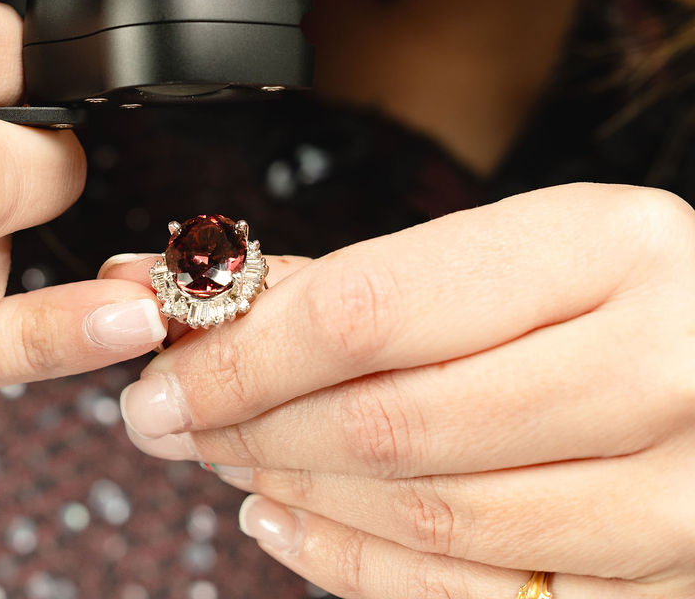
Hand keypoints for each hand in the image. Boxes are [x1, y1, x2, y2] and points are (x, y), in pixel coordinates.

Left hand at [103, 184, 694, 596]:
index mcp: (615, 247)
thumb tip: (188, 283)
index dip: (245, 346)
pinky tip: (294, 526)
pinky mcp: (669, 587)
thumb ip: (365, 273)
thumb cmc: (630, 288)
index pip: (374, 308)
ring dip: (297, 493)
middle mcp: (659, 368)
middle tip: (170, 413)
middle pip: (392, 420)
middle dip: (251, 422)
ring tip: (225, 457)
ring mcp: (676, 496)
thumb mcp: (523, 243)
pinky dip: (362, 571)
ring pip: (431, 518)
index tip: (164, 360)